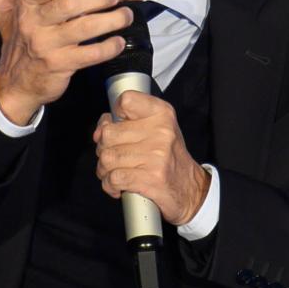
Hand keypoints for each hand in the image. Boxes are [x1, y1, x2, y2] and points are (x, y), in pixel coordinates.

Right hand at [0, 0, 133, 124]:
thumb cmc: (16, 40)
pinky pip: (90, 55)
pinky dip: (108, 48)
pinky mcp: (60, 65)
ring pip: (85, 28)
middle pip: (70, 5)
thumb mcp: (3, 10)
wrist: (14, 83)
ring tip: (126, 15)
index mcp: (25, 6)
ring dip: (111, 20)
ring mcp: (48, 46)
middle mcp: (34, 24)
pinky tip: (118, 41)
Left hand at [92, 90, 209, 225]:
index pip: (126, 100)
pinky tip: (117, 186)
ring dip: (104, 169)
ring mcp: (156, 155)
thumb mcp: (156, 129)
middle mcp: (161, 131)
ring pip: (107, 158)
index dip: (115, 114)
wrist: (190, 187)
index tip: (117, 125)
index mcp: (162, 114)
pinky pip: (114, 178)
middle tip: (114, 156)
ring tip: (114, 172)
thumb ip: (126, 122)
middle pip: (108, 134)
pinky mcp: (151, 178)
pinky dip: (109, 184)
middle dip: (103, 148)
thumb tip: (98, 132)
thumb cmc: (168, 157)